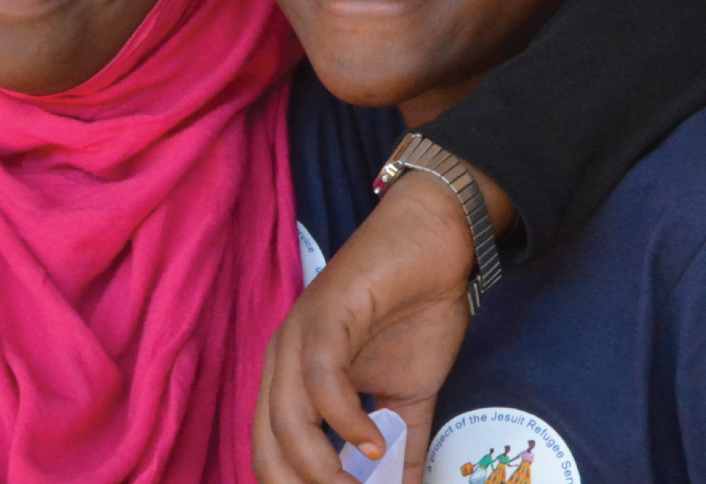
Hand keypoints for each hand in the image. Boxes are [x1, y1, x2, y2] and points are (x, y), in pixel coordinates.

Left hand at [253, 168, 513, 483]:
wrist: (437, 244)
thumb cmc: (414, 314)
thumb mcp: (408, 399)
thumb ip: (401, 449)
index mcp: (291, 383)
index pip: (272, 454)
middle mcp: (282, 362)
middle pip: (268, 447)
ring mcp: (298, 335)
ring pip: (288, 418)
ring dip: (322, 469)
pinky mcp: (325, 313)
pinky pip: (319, 376)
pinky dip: (343, 418)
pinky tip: (373, 443)